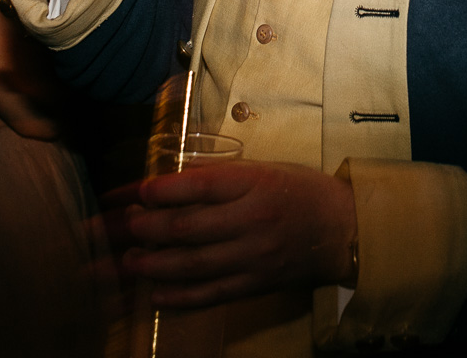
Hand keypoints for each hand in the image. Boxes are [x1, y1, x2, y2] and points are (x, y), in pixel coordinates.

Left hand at [121, 161, 356, 308]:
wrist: (342, 230)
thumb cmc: (300, 191)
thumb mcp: (264, 169)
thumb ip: (220, 177)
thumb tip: (168, 183)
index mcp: (254, 183)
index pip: (198, 185)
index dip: (162, 190)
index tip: (138, 192)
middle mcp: (251, 220)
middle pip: (188, 227)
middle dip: (147, 228)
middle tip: (125, 226)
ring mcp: (253, 257)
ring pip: (193, 264)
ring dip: (154, 264)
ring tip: (130, 261)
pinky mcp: (255, 284)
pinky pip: (211, 294)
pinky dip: (180, 296)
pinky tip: (156, 294)